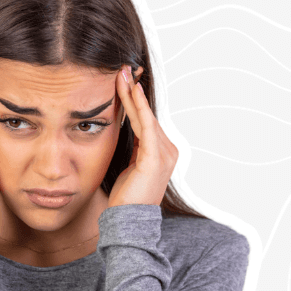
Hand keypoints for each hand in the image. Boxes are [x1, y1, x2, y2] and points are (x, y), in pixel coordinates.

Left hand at [109, 65, 176, 207]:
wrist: (128, 222)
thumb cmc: (126, 198)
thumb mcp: (129, 166)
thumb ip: (133, 148)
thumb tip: (126, 129)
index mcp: (162, 152)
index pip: (147, 119)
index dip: (135, 99)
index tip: (123, 79)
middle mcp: (169, 150)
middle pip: (147, 114)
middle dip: (133, 91)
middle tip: (123, 69)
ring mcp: (165, 154)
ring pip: (146, 116)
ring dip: (133, 94)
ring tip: (122, 74)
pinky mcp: (155, 158)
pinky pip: (146, 126)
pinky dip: (138, 107)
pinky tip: (131, 91)